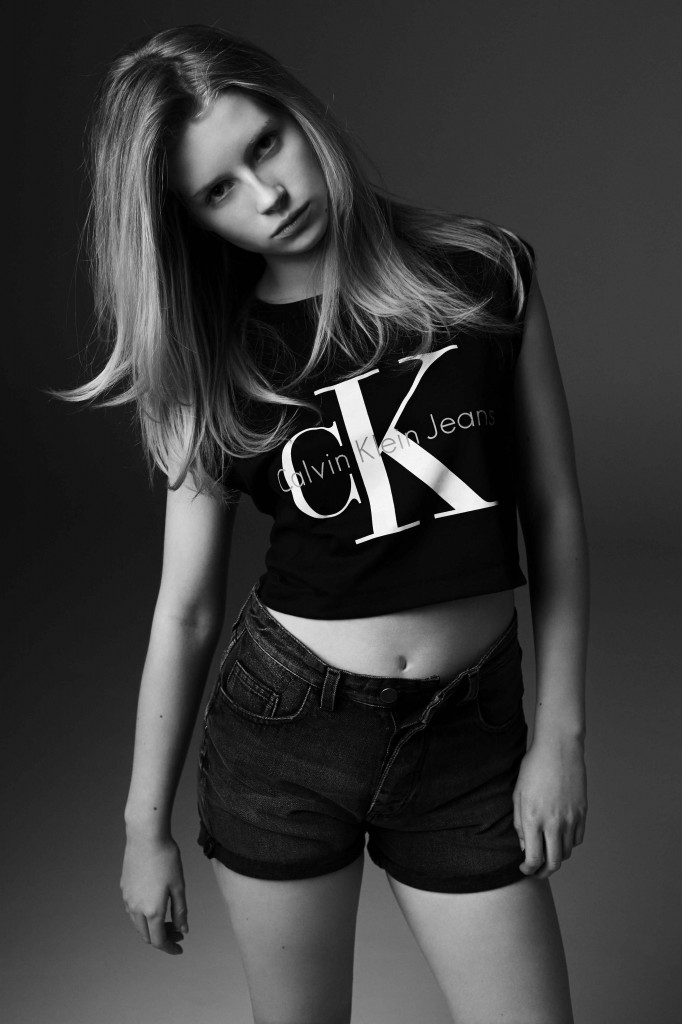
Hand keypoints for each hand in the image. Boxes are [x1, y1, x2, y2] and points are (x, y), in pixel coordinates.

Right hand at [121, 832, 188, 954]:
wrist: (146, 837)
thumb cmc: (166, 858)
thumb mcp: (179, 885)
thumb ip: (180, 911)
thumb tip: (183, 930)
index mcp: (152, 911)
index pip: (159, 940)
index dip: (170, 948)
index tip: (180, 948)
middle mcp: (136, 909)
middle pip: (147, 935)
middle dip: (163, 937)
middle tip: (178, 930)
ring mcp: (128, 899)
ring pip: (138, 924)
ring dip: (152, 927)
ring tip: (168, 918)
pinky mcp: (124, 888)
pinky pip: (132, 911)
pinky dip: (144, 916)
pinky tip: (155, 904)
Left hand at [513, 735, 586, 878]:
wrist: (558, 749)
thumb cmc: (533, 768)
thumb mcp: (518, 795)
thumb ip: (520, 824)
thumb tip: (525, 847)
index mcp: (534, 819)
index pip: (533, 858)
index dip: (528, 869)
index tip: (524, 868)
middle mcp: (554, 823)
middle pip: (554, 863)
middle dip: (543, 872)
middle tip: (537, 871)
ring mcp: (571, 819)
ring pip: (567, 853)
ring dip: (557, 858)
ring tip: (548, 853)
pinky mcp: (582, 813)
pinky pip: (578, 839)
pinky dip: (569, 844)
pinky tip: (560, 838)